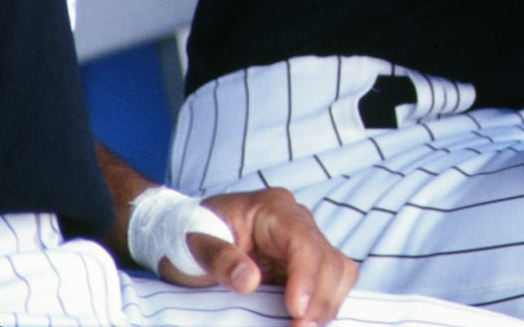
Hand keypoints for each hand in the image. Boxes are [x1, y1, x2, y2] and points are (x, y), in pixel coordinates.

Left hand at [172, 188, 357, 326]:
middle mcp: (297, 221)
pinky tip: (306, 321)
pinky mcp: (303, 263)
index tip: (296, 311)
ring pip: (339, 270)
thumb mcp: (195, 244)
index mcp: (273, 209)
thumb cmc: (188, 234)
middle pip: (329, 258)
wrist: (184, 232)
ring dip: (327, 304)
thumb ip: (220, 259)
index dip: (307, 277)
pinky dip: (325, 303)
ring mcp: (304, 241)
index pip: (304, 241)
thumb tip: (250, 282)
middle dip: (320, 298)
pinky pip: (330, 281)